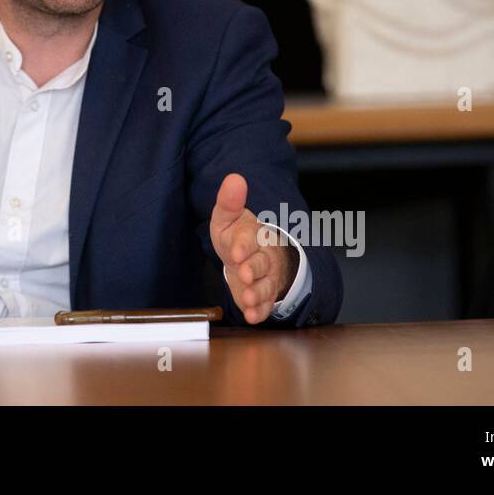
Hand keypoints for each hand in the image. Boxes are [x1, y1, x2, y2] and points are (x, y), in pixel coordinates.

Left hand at [209, 173, 297, 323]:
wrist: (248, 256)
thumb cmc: (236, 235)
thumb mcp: (227, 218)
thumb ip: (229, 201)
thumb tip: (234, 178)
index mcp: (253, 235)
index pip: (250, 239)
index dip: (244, 245)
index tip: (236, 251)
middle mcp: (263, 257)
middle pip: (261, 263)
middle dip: (253, 269)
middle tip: (245, 274)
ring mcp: (265, 278)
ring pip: (265, 286)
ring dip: (258, 293)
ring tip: (248, 299)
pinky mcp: (262, 296)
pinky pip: (265, 305)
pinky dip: (260, 311)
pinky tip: (252, 316)